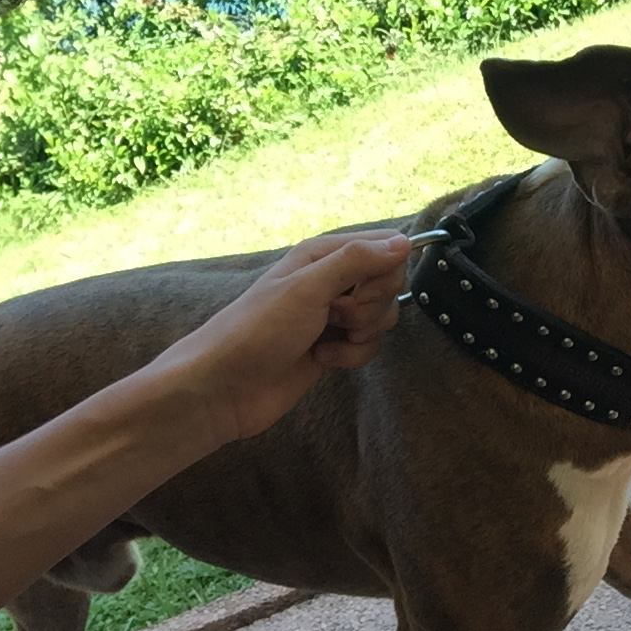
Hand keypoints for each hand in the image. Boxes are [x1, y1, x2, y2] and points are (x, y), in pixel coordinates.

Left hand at [146, 230, 411, 443]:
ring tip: (328, 340)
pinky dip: (352, 356)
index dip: (385, 271)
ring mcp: (333, 317)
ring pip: (381, 317)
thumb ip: (356, 261)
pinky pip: (368, 346)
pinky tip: (323, 361)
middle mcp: (331, 281)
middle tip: (338, 317)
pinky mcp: (334, 348)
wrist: (226, 386)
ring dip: (363, 333)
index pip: (385, 246)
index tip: (364, 290)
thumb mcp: (308, 288)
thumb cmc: (259, 329)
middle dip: (372, 306)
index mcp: (323, 255)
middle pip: (387, 284)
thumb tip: (404, 243)